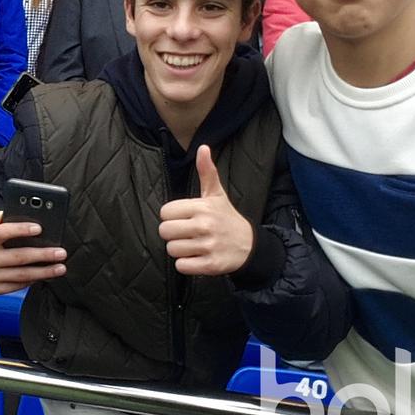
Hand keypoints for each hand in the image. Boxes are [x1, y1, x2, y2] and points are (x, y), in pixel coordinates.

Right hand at [0, 210, 66, 293]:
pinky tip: (46, 275)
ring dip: (44, 272)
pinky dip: (34, 281)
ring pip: (21, 275)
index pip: (1, 233)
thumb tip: (4, 213)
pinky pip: (18, 286)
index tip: (39, 228)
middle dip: (42, 255)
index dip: (20, 229)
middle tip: (60, 252)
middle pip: (17, 257)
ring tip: (60, 267)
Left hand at [157, 145, 254, 274]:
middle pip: (165, 231)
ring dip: (180, 250)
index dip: (172, 217)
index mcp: (202, 207)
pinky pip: (181, 266)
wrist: (249, 245)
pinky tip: (197, 257)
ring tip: (193, 245)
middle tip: (187, 233)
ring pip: (172, 250)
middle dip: (173, 234)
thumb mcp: (216, 194)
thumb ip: (207, 172)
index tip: (184, 218)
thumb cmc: (226, 217)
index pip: (165, 212)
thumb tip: (203, 147)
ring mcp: (208, 246)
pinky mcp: (210, 265)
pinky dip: (186, 264)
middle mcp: (205, 226)